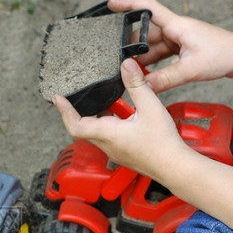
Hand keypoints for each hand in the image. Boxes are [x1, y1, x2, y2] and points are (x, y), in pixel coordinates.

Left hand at [53, 59, 188, 181]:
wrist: (175, 167)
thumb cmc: (163, 144)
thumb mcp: (151, 107)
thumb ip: (136, 84)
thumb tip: (126, 65)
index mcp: (108, 134)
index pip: (75, 125)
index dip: (64, 111)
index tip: (58, 99)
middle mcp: (107, 145)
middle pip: (83, 127)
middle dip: (78, 111)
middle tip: (76, 96)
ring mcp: (114, 151)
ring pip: (96, 132)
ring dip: (96, 116)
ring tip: (103, 99)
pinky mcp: (122, 153)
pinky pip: (107, 137)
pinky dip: (108, 123)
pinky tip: (121, 114)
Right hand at [107, 0, 232, 92]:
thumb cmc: (223, 55)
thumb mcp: (190, 69)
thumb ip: (165, 79)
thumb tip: (143, 85)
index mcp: (176, 26)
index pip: (147, 8)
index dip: (128, 4)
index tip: (112, 5)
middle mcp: (176, 30)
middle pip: (146, 33)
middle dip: (131, 44)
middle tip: (117, 56)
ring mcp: (179, 39)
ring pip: (153, 47)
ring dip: (143, 58)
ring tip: (131, 71)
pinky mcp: (182, 49)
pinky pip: (161, 55)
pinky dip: (153, 65)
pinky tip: (147, 75)